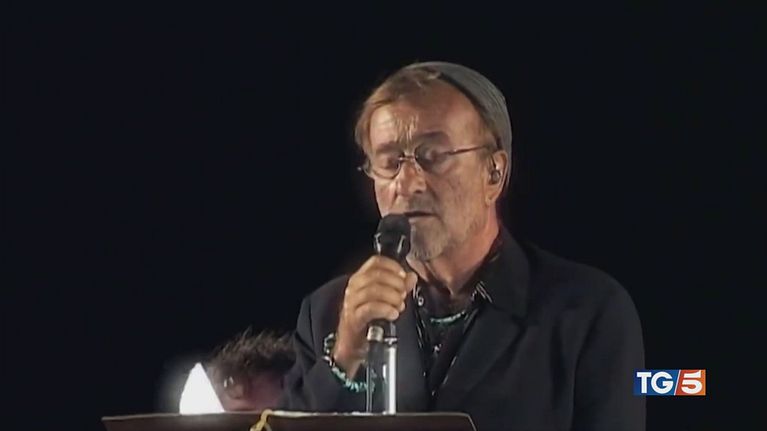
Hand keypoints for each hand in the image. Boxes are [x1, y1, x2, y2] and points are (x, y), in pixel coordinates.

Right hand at [332, 255, 416, 375]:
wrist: (352, 345)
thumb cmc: (367, 321)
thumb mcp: (386, 301)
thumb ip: (399, 287)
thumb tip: (411, 277)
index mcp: (361, 279)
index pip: (375, 262)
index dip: (392, 266)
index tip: (404, 276)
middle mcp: (354, 288)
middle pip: (375, 275)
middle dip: (395, 283)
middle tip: (403, 294)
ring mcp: (351, 303)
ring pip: (373, 290)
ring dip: (391, 297)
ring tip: (399, 305)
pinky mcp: (353, 318)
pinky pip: (370, 308)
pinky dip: (385, 309)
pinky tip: (393, 314)